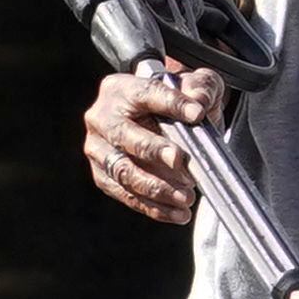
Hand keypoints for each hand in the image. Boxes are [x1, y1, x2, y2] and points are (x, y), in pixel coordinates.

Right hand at [83, 64, 226, 224]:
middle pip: (124, 136)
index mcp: (120, 89)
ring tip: (187, 197)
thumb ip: (200, 87)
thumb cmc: (175, 101)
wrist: (159, 121)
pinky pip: (127, 195)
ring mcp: (98, 150)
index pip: (146, 93)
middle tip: (181, 162)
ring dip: (156, 187)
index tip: (197, 114)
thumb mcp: (193, 85)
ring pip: (123, 172)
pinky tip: (178, 213)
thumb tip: (199, 102)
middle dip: (154, 151)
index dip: (172, 103)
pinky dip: (154, 208)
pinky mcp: (103, 176)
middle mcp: (101, 118)